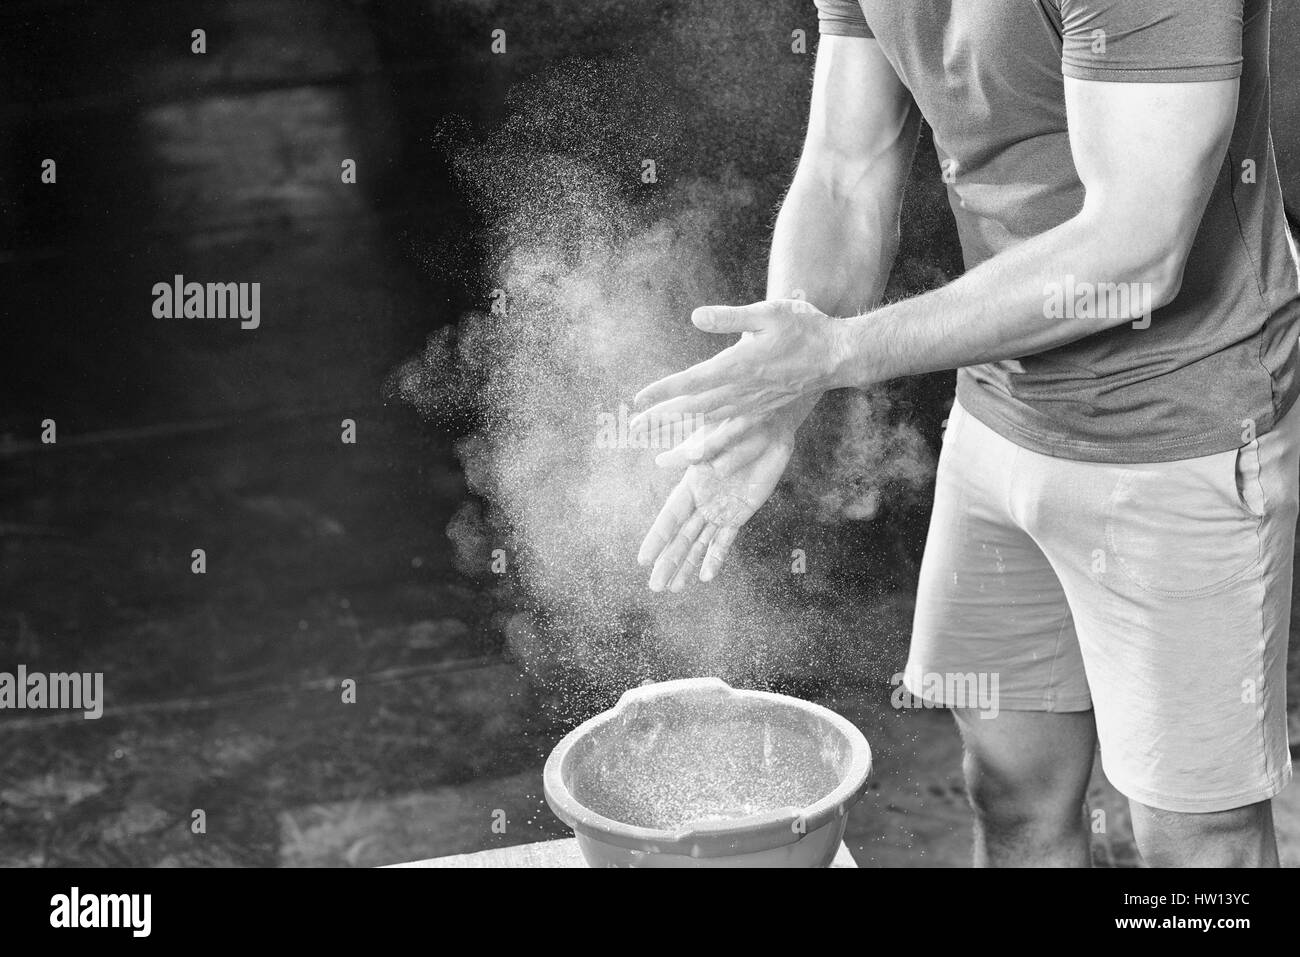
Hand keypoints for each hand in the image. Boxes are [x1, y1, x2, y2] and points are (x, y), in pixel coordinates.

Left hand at [631, 299, 847, 432]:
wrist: (838, 356)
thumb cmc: (804, 328)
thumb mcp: (768, 312)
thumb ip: (730, 317)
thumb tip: (695, 316)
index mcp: (738, 364)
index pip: (691, 380)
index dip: (663, 391)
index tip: (638, 399)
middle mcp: (742, 391)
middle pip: (693, 408)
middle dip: (662, 418)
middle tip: (634, 427)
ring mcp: (754, 406)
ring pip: (710, 424)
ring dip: (682, 434)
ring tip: (658, 445)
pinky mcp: (764, 414)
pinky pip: (733, 434)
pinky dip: (713, 446)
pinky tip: (700, 456)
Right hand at [637, 414, 796, 591]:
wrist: (768, 428)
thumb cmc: (739, 426)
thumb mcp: (715, 438)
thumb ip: (692, 454)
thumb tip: (660, 462)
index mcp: (691, 483)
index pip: (670, 516)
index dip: (657, 538)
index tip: (642, 559)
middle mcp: (701, 500)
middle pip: (682, 537)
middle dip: (668, 562)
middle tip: (654, 587)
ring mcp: (720, 509)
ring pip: (700, 543)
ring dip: (687, 566)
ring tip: (673, 589)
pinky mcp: (740, 513)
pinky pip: (725, 540)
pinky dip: (716, 557)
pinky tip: (706, 577)